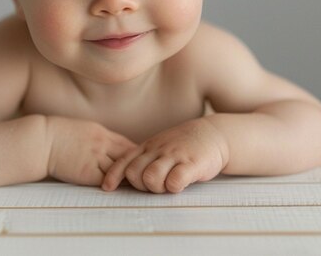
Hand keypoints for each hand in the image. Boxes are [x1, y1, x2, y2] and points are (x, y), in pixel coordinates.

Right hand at [46, 116, 137, 186]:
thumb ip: (102, 138)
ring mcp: (95, 158)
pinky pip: (106, 180)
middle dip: (139, 167)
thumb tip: (116, 148)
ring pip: (120, 170)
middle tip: (149, 176)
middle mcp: (102, 144)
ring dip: (129, 178)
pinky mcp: (87, 172)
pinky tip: (122, 190)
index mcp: (102, 133)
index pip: (128, 145)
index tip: (146, 163)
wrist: (44, 141)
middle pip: (128, 157)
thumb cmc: (62, 135)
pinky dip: (115, 185)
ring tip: (140, 186)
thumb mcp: (87, 130)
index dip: (139, 155)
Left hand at [102, 118, 228, 192]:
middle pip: (134, 173)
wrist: (213, 133)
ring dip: (156, 188)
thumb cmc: (183, 144)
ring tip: (167, 186)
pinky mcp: (192, 163)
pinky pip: (175, 180)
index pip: (124, 160)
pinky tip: (180, 185)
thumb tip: (125, 175)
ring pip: (151, 176)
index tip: (107, 188)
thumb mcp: (160, 146)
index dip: (114, 175)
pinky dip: (174, 187)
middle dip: (140, 186)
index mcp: (149, 146)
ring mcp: (175, 155)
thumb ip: (145, 157)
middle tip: (154, 186)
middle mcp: (158, 149)